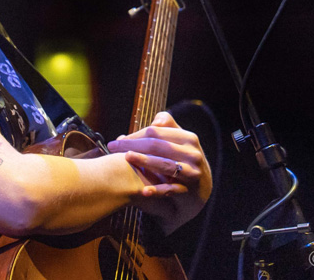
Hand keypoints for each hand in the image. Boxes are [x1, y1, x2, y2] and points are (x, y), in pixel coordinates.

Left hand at [107, 111, 212, 234]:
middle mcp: (192, 152)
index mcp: (188, 137)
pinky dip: (157, 191)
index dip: (135, 134)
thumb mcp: (178, 142)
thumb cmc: (182, 160)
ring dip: (144, 161)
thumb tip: (153, 121)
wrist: (201, 189)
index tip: (118, 139)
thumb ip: (166, 128)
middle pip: (157, 145)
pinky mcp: (189, 190)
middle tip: (112, 147)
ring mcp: (192, 171)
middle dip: (132, 145)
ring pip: (164, 164)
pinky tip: (144, 192)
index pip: (156, 132)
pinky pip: (171, 189)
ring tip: (127, 158)